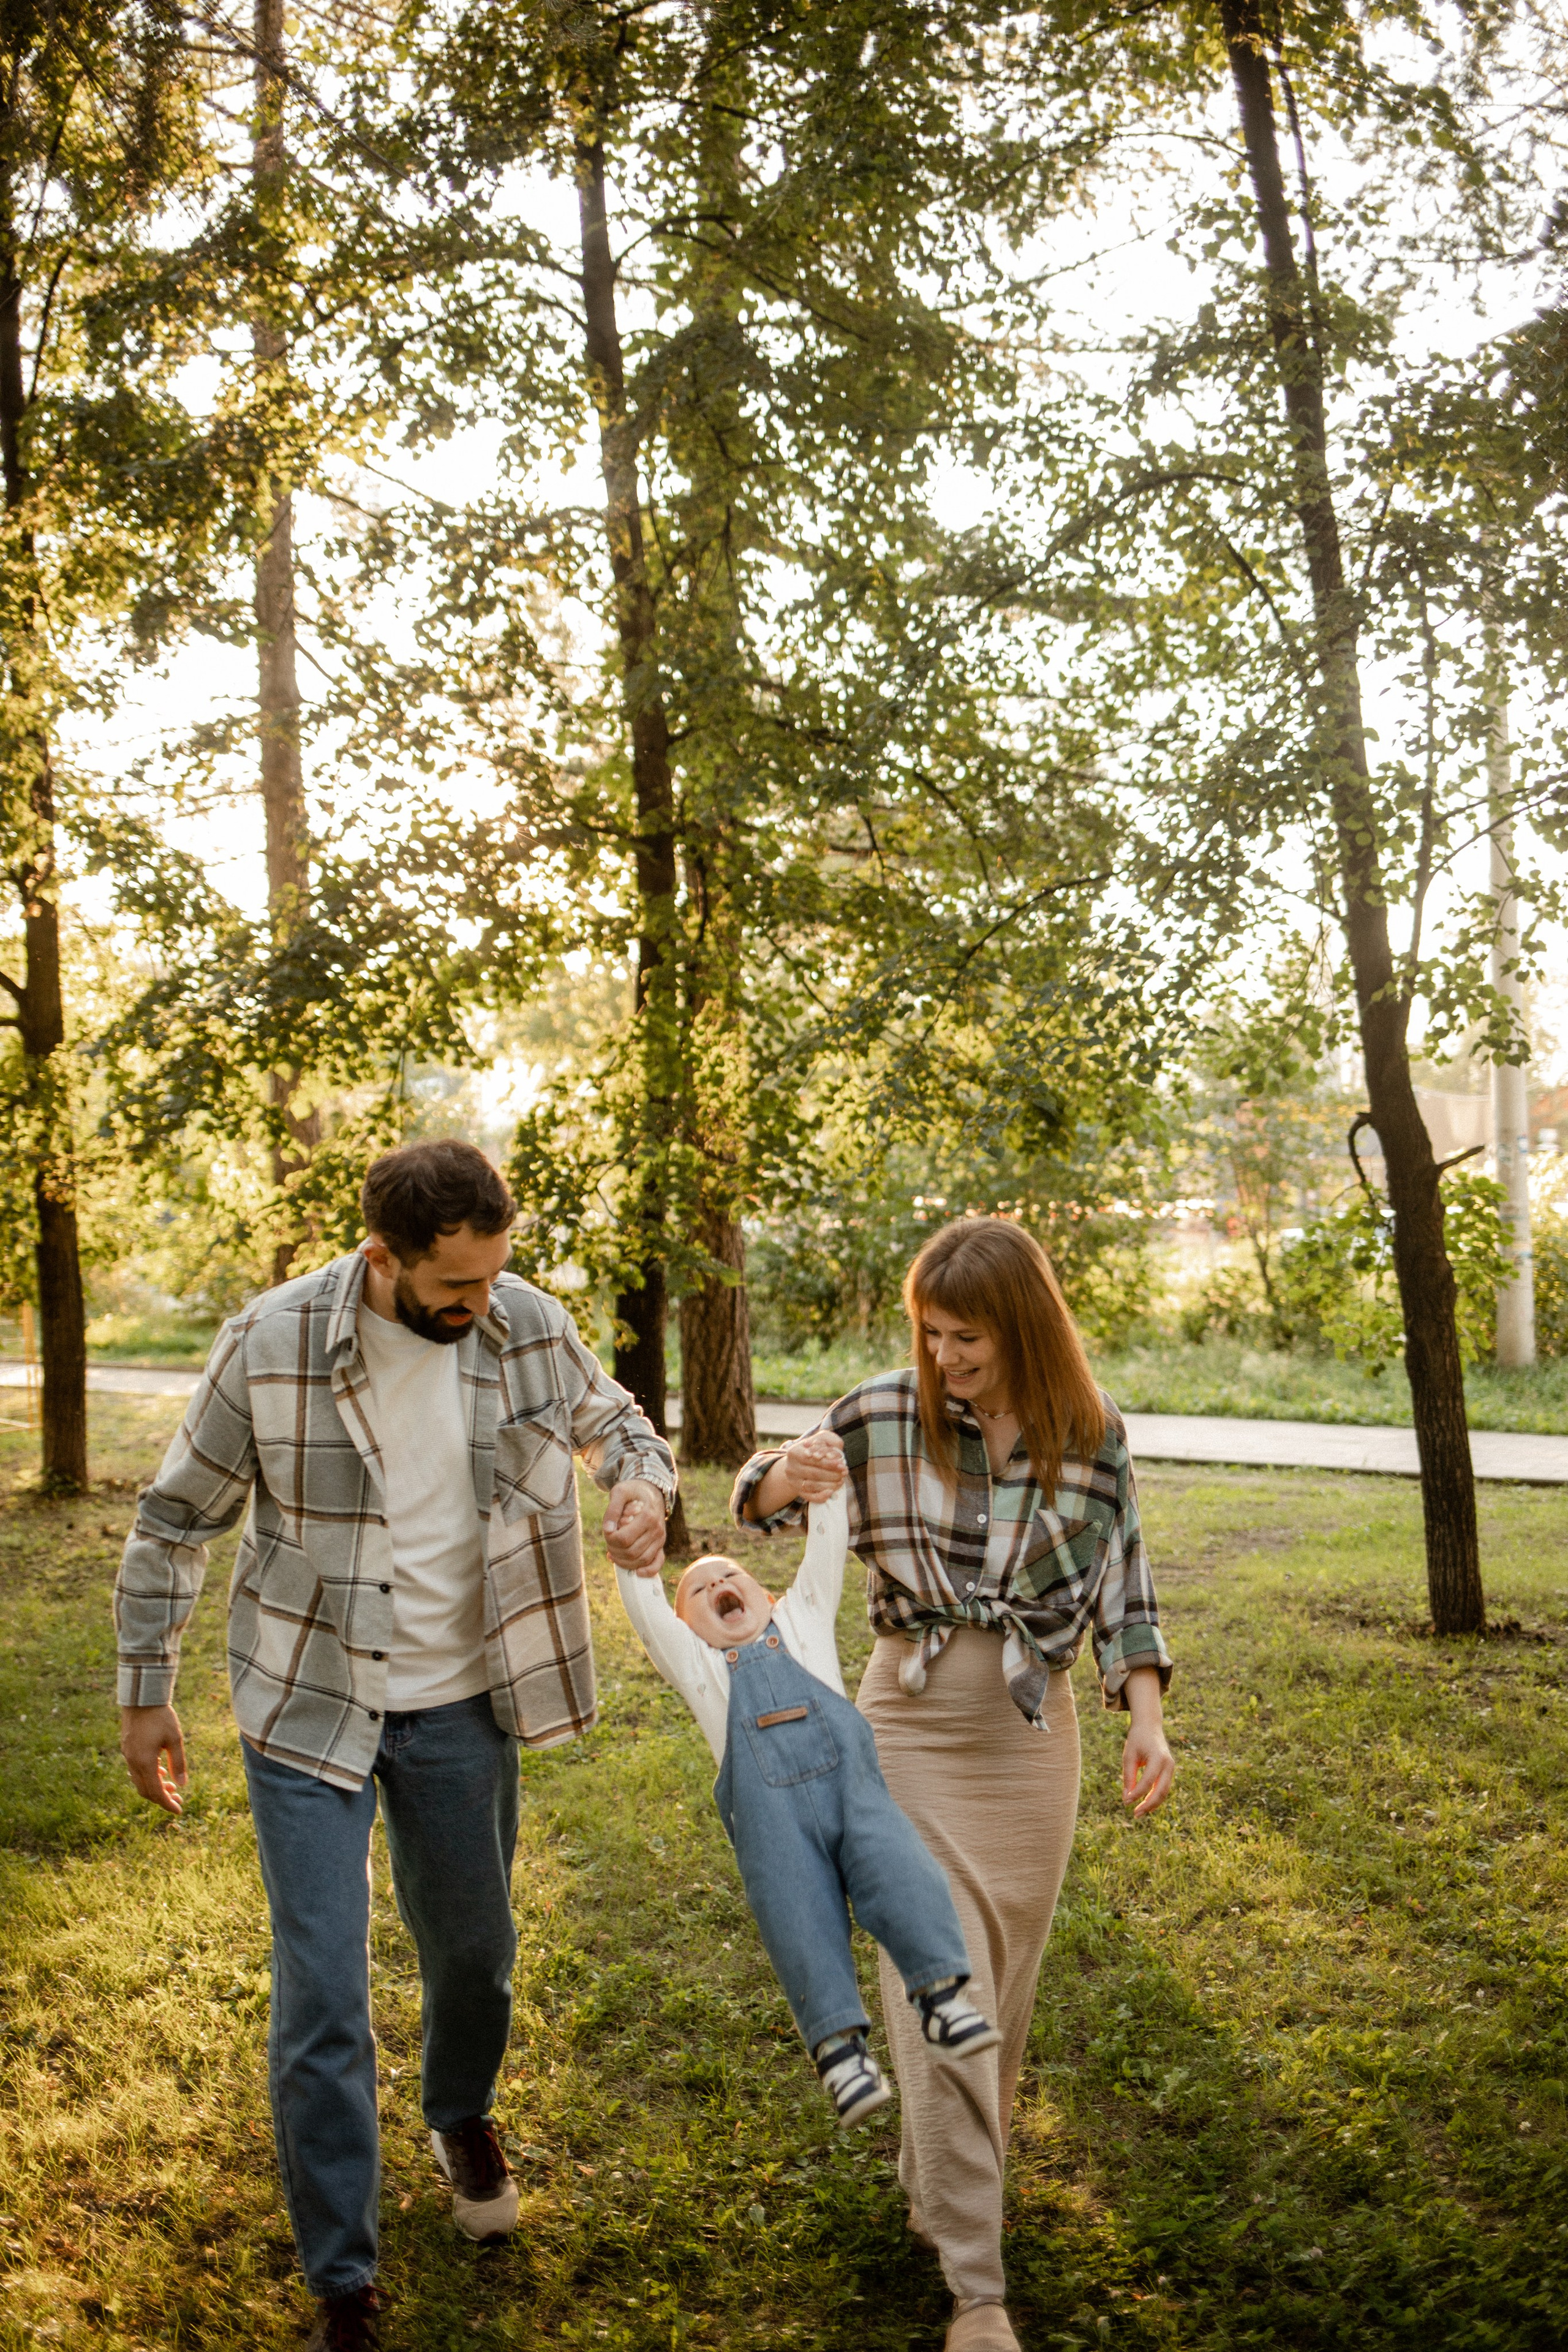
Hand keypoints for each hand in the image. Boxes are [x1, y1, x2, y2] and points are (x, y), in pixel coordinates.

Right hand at [121, 1704, 186, 1815]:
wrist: (141, 1698)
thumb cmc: (161, 1717)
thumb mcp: (174, 1739)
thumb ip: (178, 1762)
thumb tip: (182, 1785)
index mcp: (145, 1762)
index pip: (155, 1792)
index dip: (167, 1804)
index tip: (179, 1811)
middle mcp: (133, 1762)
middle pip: (145, 1791)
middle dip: (162, 1798)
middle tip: (178, 1799)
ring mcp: (128, 1755)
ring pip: (140, 1781)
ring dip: (155, 1786)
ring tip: (172, 1786)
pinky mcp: (127, 1748)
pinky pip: (136, 1770)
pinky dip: (149, 1776)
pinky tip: (161, 1771)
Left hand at [603, 1479, 666, 1575]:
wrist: (652, 1491)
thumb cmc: (633, 1491)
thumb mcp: (620, 1492)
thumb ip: (612, 1509)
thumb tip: (608, 1530)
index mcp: (647, 1516)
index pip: (624, 1539)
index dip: (610, 1539)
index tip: (606, 1531)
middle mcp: (656, 1530)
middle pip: (631, 1552)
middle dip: (614, 1550)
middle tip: (608, 1541)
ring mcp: (660, 1539)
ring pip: (641, 1560)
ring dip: (624, 1561)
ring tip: (614, 1551)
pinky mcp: (660, 1544)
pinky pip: (657, 1563)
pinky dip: (648, 1571)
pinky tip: (637, 1572)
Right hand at [779, 1429, 846, 1501]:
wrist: (799, 1463)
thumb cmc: (814, 1449)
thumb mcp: (820, 1439)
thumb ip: (828, 1440)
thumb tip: (835, 1454)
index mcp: (794, 1452)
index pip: (812, 1459)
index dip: (828, 1462)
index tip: (842, 1463)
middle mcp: (791, 1467)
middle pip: (814, 1473)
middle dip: (832, 1473)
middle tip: (845, 1471)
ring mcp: (793, 1481)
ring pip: (812, 1486)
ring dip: (830, 1484)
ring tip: (841, 1480)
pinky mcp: (798, 1491)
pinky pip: (809, 1497)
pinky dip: (821, 1496)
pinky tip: (831, 1492)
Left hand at [1121, 1664, 1173, 1818]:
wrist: (1149, 1726)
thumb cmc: (1137, 1740)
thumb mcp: (1129, 1756)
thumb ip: (1129, 1776)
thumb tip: (1127, 1798)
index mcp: (1158, 1757)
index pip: (1148, 1780)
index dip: (1137, 1793)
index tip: (1125, 1802)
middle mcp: (1168, 1763)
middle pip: (1161, 1790)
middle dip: (1148, 1804)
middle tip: (1135, 1814)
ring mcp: (1170, 1767)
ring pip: (1164, 1791)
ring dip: (1152, 1804)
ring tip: (1138, 1813)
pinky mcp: (1169, 1771)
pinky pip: (1163, 1787)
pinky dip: (1155, 1797)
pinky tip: (1144, 1804)